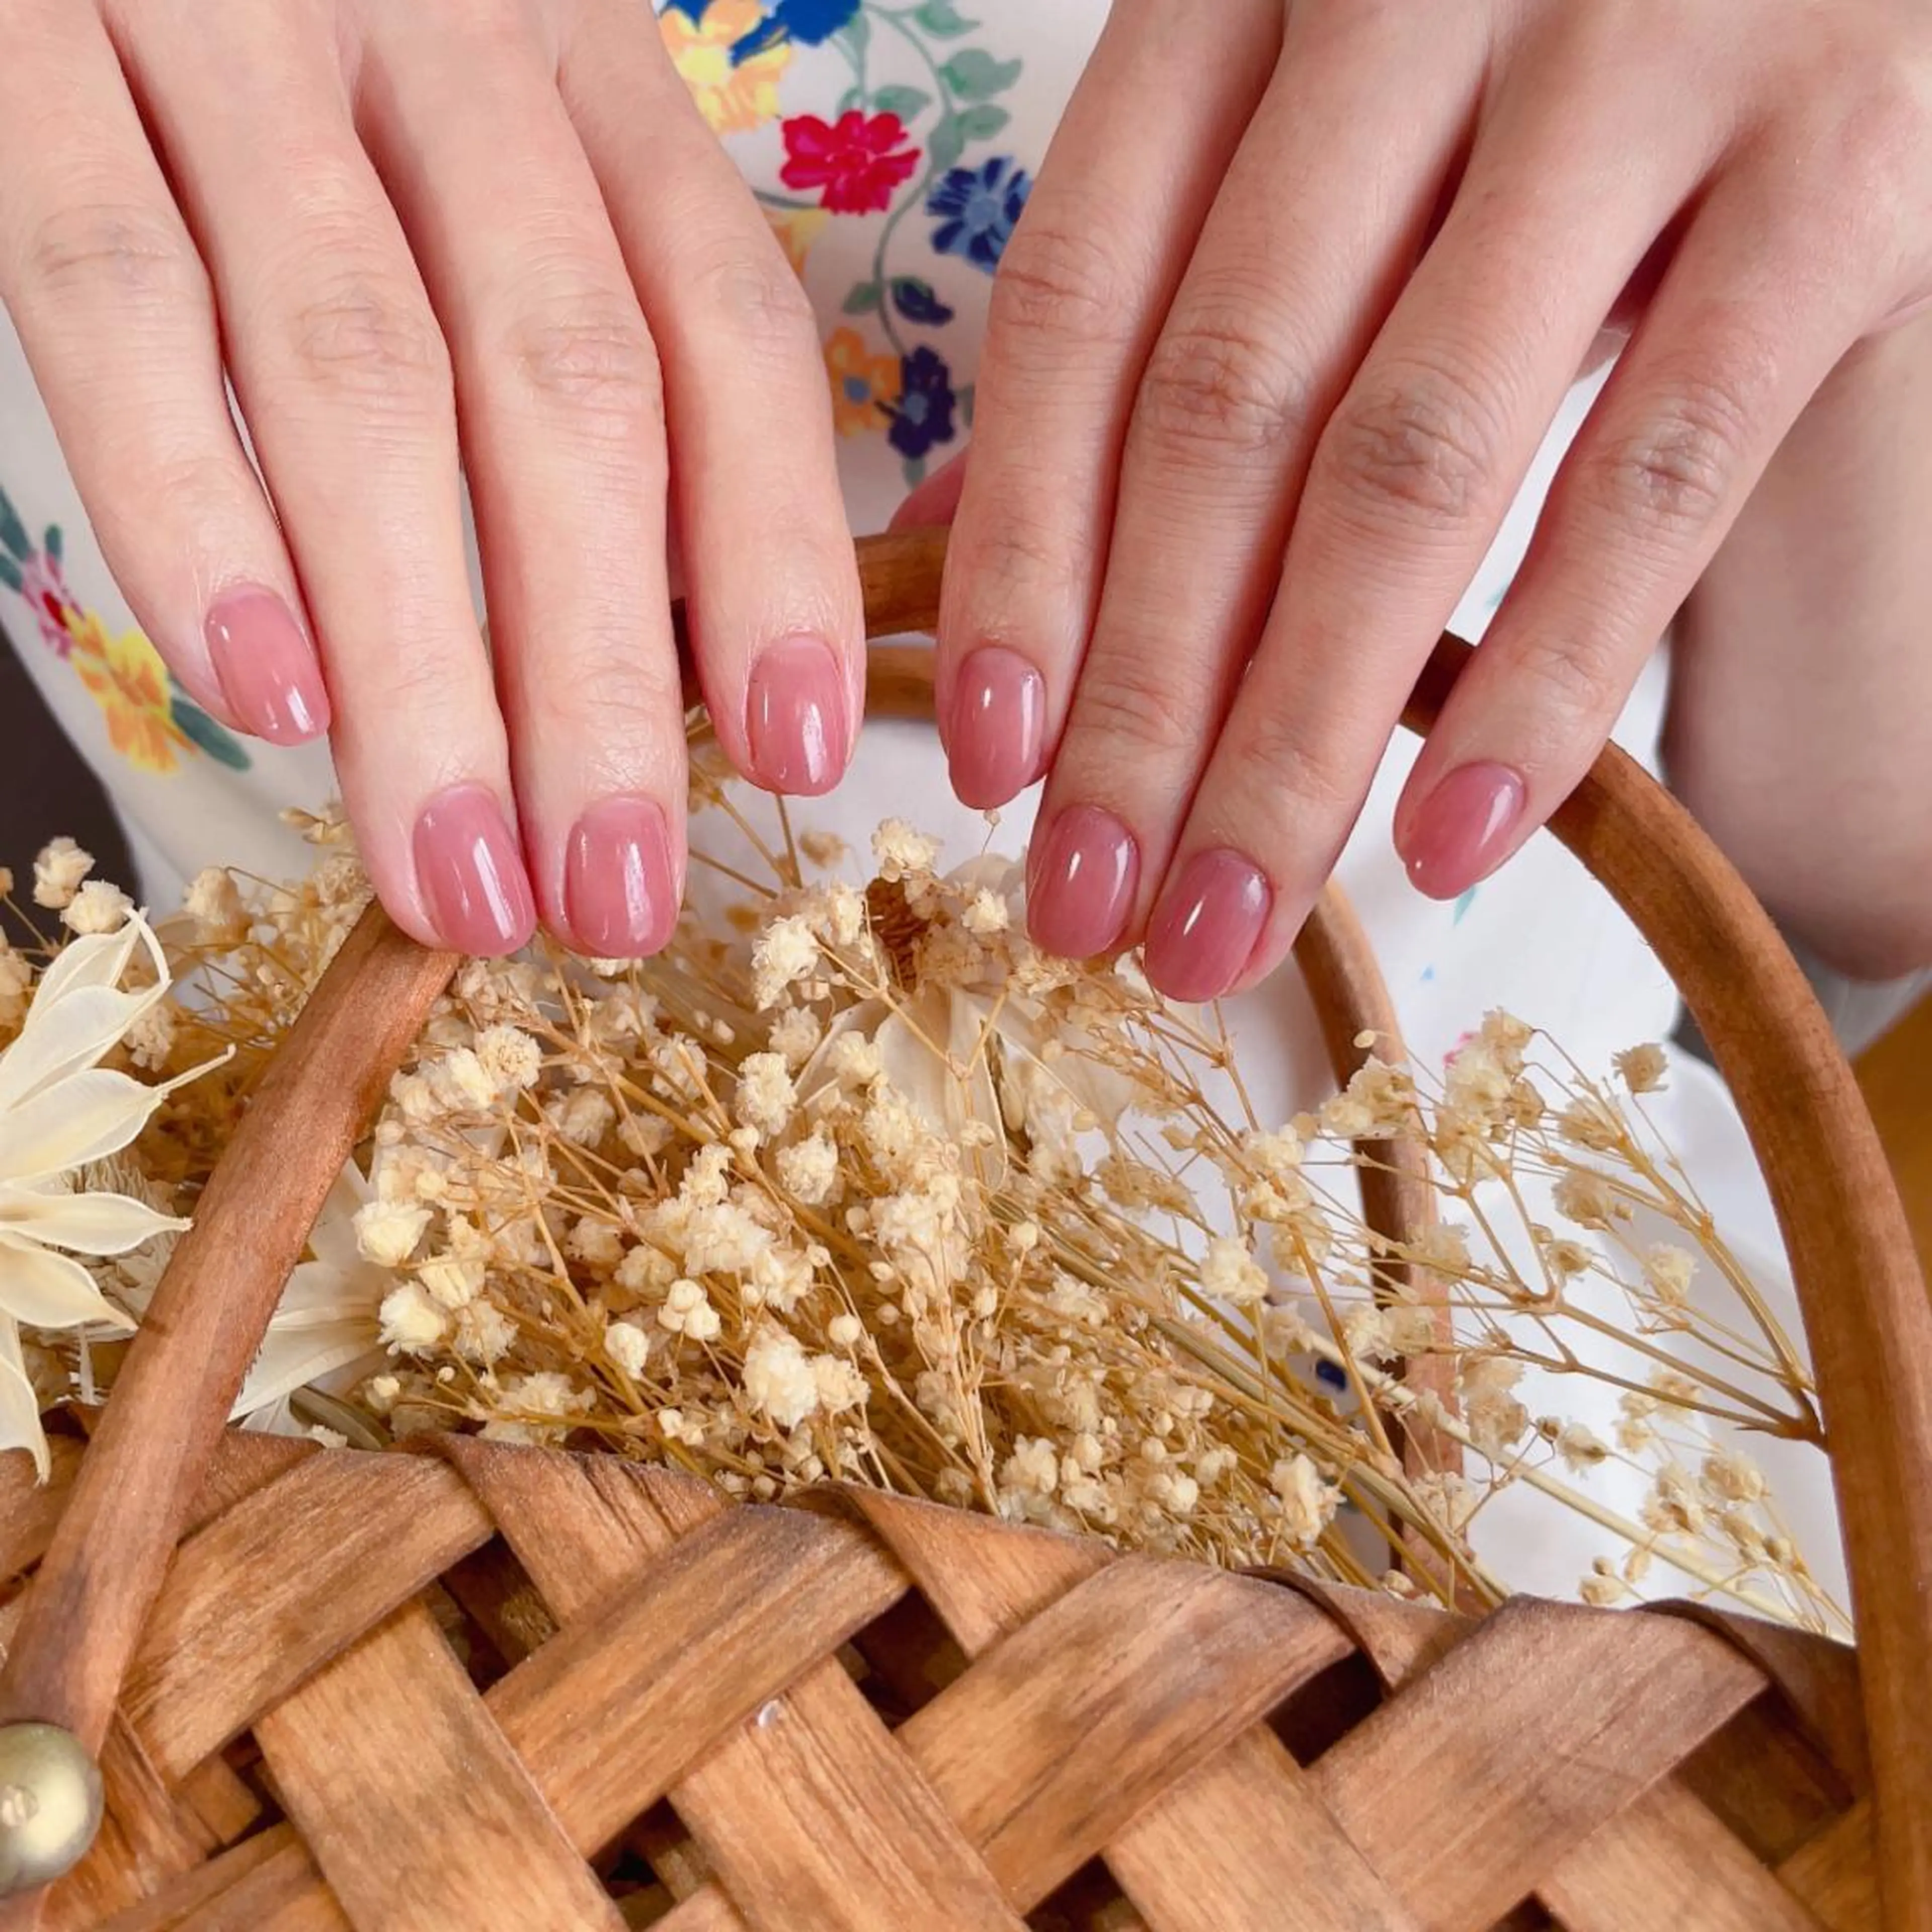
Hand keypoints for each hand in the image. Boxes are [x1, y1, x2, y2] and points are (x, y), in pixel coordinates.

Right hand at [0, 0, 860, 957]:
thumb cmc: (302, 40)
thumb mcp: (476, 141)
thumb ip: (563, 332)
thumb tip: (665, 632)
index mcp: (575, 61)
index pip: (724, 328)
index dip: (775, 553)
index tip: (795, 754)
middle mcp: (435, 30)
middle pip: (564, 388)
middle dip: (600, 677)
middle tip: (617, 898)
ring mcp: (226, 23)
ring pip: (362, 380)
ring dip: (425, 665)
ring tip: (460, 871)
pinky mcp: (23, 38)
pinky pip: (116, 292)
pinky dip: (194, 503)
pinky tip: (270, 692)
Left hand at [922, 0, 1931, 999]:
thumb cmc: (1543, 44)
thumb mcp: (1335, 121)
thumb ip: (1179, 293)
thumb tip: (982, 549)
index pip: (1079, 313)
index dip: (1020, 558)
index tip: (988, 762)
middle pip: (1222, 418)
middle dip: (1140, 704)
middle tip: (1085, 911)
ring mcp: (1644, 60)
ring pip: (1409, 464)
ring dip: (1299, 736)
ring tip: (1224, 925)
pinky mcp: (1845, 156)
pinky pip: (1659, 465)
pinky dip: (1547, 672)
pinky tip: (1450, 844)